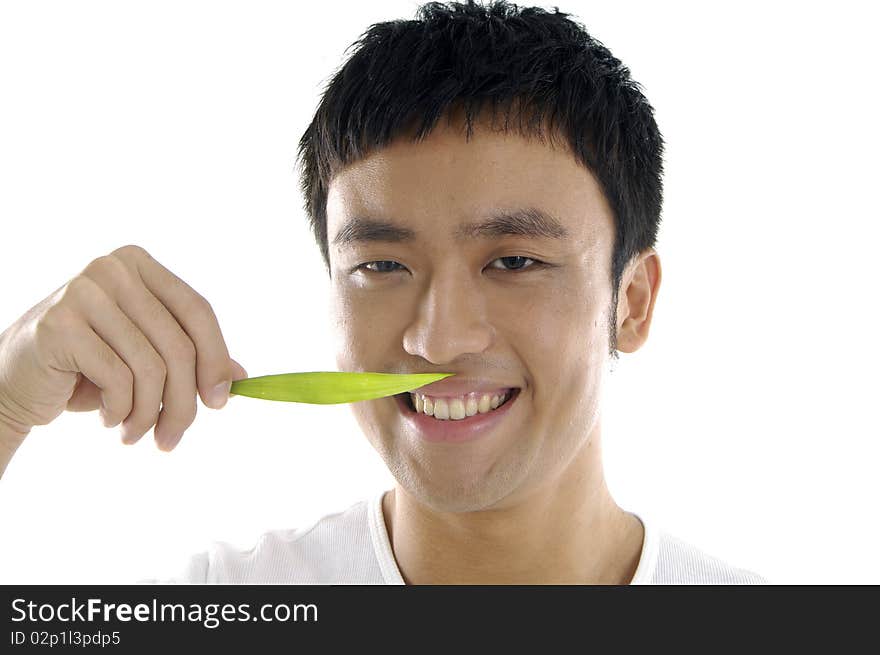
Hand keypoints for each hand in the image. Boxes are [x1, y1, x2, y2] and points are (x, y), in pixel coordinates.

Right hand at [0, 244, 245, 455]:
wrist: (12, 382)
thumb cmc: (85, 368)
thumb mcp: (142, 356)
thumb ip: (190, 358)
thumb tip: (242, 378)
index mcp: (139, 265)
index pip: (198, 311)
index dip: (216, 359)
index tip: (222, 402)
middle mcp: (113, 270)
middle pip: (178, 344)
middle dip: (184, 402)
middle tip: (173, 438)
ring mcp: (83, 292)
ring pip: (151, 368)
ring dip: (150, 415)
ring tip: (137, 434)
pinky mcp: (60, 325)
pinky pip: (118, 380)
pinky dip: (121, 412)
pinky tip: (107, 419)